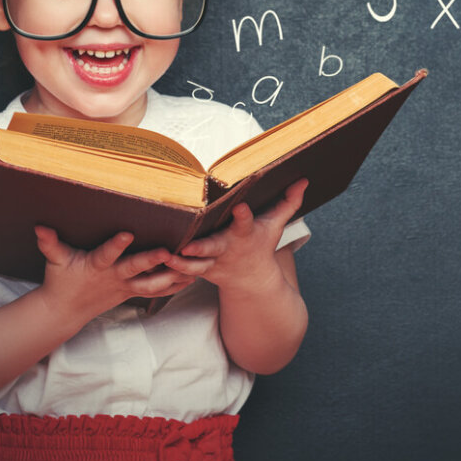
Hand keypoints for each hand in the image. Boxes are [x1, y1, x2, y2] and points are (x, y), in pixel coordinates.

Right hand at [33, 227, 195, 324]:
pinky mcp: (132, 292)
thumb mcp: (54, 261)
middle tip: (169, 252)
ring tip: (192, 268)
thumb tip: (40, 227)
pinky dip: (174, 286)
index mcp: (96, 266)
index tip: (128, 233)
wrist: (65, 311)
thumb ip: (50, 243)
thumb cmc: (61, 280)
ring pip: (151, 284)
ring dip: (171, 276)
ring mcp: (125, 287)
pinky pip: (156, 291)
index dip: (116, 245)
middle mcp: (113, 277)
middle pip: (135, 269)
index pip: (106, 254)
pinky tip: (193, 278)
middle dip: (152, 261)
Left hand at [167, 178, 308, 293]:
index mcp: (245, 235)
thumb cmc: (260, 245)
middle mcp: (227, 249)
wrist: (251, 280)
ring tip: (167, 255)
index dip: (242, 215)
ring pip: (195, 264)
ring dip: (182, 262)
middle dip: (203, 247)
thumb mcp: (275, 225)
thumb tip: (304, 180)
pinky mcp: (199, 270)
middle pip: (214, 247)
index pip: (245, 223)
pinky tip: (157, 261)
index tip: (239, 207)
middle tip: (189, 245)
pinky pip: (185, 272)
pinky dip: (173, 269)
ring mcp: (212, 262)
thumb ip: (288, 202)